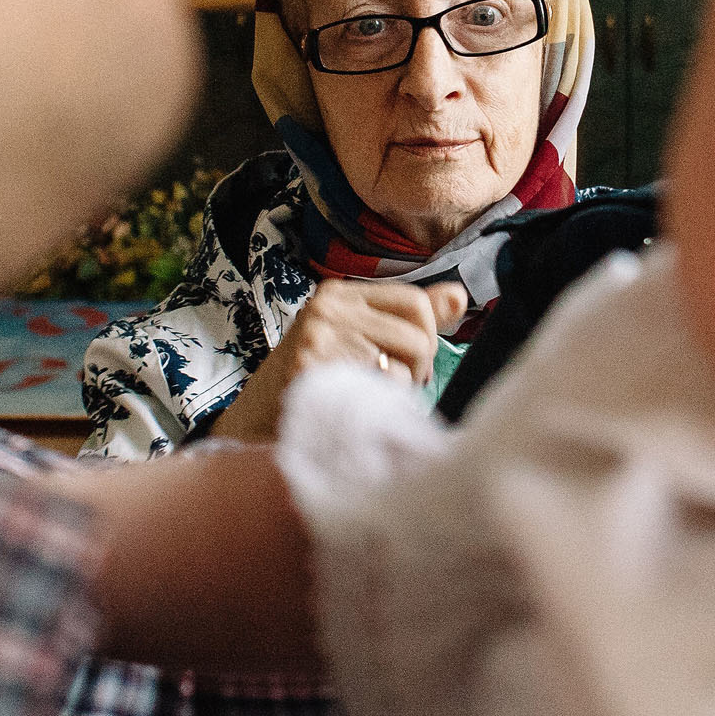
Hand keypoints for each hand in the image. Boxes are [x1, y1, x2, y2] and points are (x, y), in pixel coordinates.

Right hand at [215, 280, 468, 441]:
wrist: (255, 421)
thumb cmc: (316, 379)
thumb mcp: (359, 337)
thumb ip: (409, 318)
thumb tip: (460, 297)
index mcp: (340, 294)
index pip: (416, 302)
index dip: (428, 338)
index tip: (414, 363)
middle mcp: (327, 310)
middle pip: (416, 335)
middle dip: (419, 370)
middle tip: (395, 390)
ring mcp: (317, 341)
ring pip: (401, 366)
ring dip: (397, 393)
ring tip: (369, 399)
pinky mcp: (312, 374)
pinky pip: (378, 391)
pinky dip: (377, 407)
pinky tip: (354, 409)